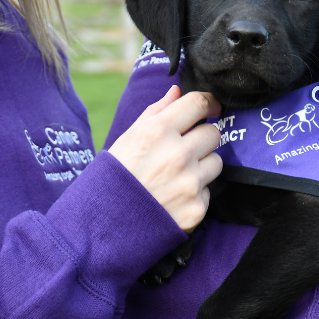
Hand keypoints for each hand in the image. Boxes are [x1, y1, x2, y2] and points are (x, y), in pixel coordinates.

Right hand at [108, 86, 221, 231]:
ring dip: (202, 166)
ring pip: (216, 162)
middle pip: (213, 133)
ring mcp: (189, 183)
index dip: (210, 102)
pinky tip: (173, 198)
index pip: (199, 104)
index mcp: (157, 132)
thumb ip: (155, 113)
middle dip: (202, 138)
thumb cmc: (114, 178)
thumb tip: (177, 91)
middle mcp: (177, 155)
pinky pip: (208, 191)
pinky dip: (195, 193)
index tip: (212, 107)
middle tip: (184, 149)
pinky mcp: (197, 209)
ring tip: (176, 176)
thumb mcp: (127, 139)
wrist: (102, 227)